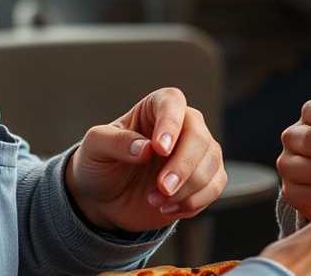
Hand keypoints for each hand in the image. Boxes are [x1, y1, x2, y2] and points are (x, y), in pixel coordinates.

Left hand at [65, 87, 225, 232]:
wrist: (104, 198)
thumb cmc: (100, 163)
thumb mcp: (94, 147)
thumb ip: (115, 142)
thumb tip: (145, 147)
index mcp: (155, 108)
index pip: (172, 103)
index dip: (170, 123)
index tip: (160, 149)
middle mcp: (182, 125)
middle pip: (199, 136)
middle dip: (183, 166)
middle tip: (162, 188)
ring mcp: (196, 152)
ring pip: (211, 162)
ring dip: (187, 188)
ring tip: (154, 200)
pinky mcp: (204, 178)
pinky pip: (215, 186)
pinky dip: (194, 201)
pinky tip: (167, 208)